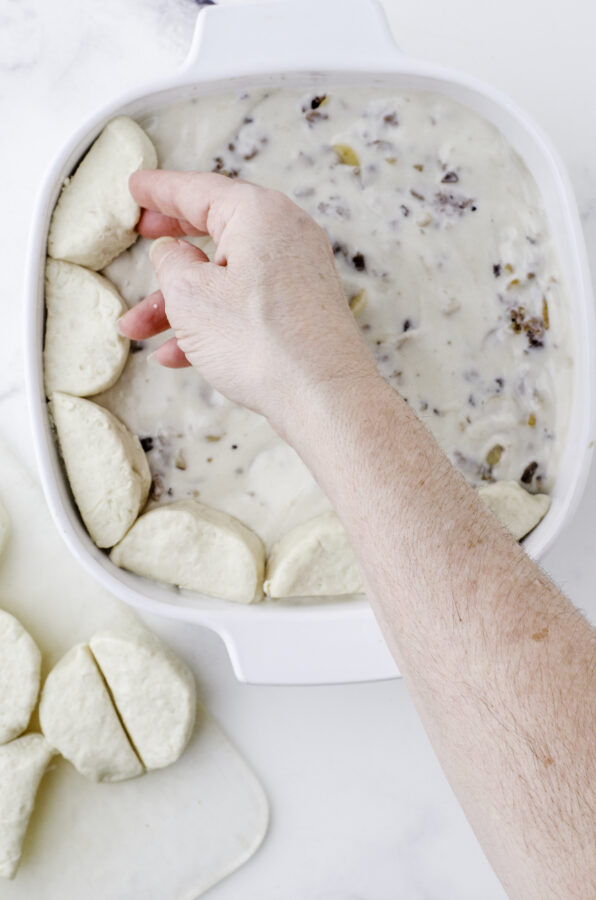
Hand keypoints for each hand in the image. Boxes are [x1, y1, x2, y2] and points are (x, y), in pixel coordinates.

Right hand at [119, 171, 378, 437]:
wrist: (324, 398)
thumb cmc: (263, 344)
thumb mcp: (191, 296)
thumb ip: (171, 263)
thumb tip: (171, 252)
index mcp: (258, 213)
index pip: (197, 190)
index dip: (159, 191)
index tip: (136, 188)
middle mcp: (286, 234)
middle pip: (213, 232)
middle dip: (168, 251)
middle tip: (141, 238)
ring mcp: (298, 272)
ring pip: (225, 277)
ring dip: (179, 303)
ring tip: (138, 329)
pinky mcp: (303, 307)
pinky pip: (246, 304)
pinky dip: (212, 322)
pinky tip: (177, 353)